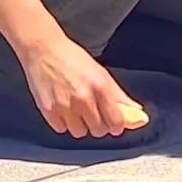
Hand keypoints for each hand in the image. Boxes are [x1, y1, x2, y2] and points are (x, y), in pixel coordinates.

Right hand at [19, 31, 148, 139]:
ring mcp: (64, 106)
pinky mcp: (48, 110)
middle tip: (93, 111)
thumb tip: (138, 115)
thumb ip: (119, 96)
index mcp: (100, 87)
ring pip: (79, 132)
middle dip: (98, 124)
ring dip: (80, 125)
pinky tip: (63, 108)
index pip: (116, 122)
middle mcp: (83, 98)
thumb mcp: (101, 73)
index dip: (116, 125)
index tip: (114, 123)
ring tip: (76, 108)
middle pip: (98, 131)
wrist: (43, 49)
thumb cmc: (72, 58)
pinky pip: (61, 129)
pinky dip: (64, 122)